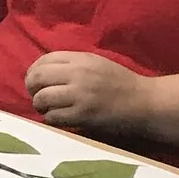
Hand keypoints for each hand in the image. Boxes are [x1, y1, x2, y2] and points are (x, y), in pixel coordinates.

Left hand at [24, 52, 153, 136]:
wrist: (146, 103)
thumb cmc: (121, 83)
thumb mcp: (96, 63)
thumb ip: (71, 64)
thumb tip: (42, 71)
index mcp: (81, 59)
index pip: (43, 60)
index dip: (34, 71)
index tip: (35, 81)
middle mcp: (78, 74)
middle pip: (37, 77)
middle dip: (32, 88)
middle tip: (37, 96)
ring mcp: (81, 95)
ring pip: (42, 98)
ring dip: (40, 105)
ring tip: (47, 108)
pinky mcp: (84, 115)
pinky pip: (54, 116)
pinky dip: (51, 118)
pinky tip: (58, 118)